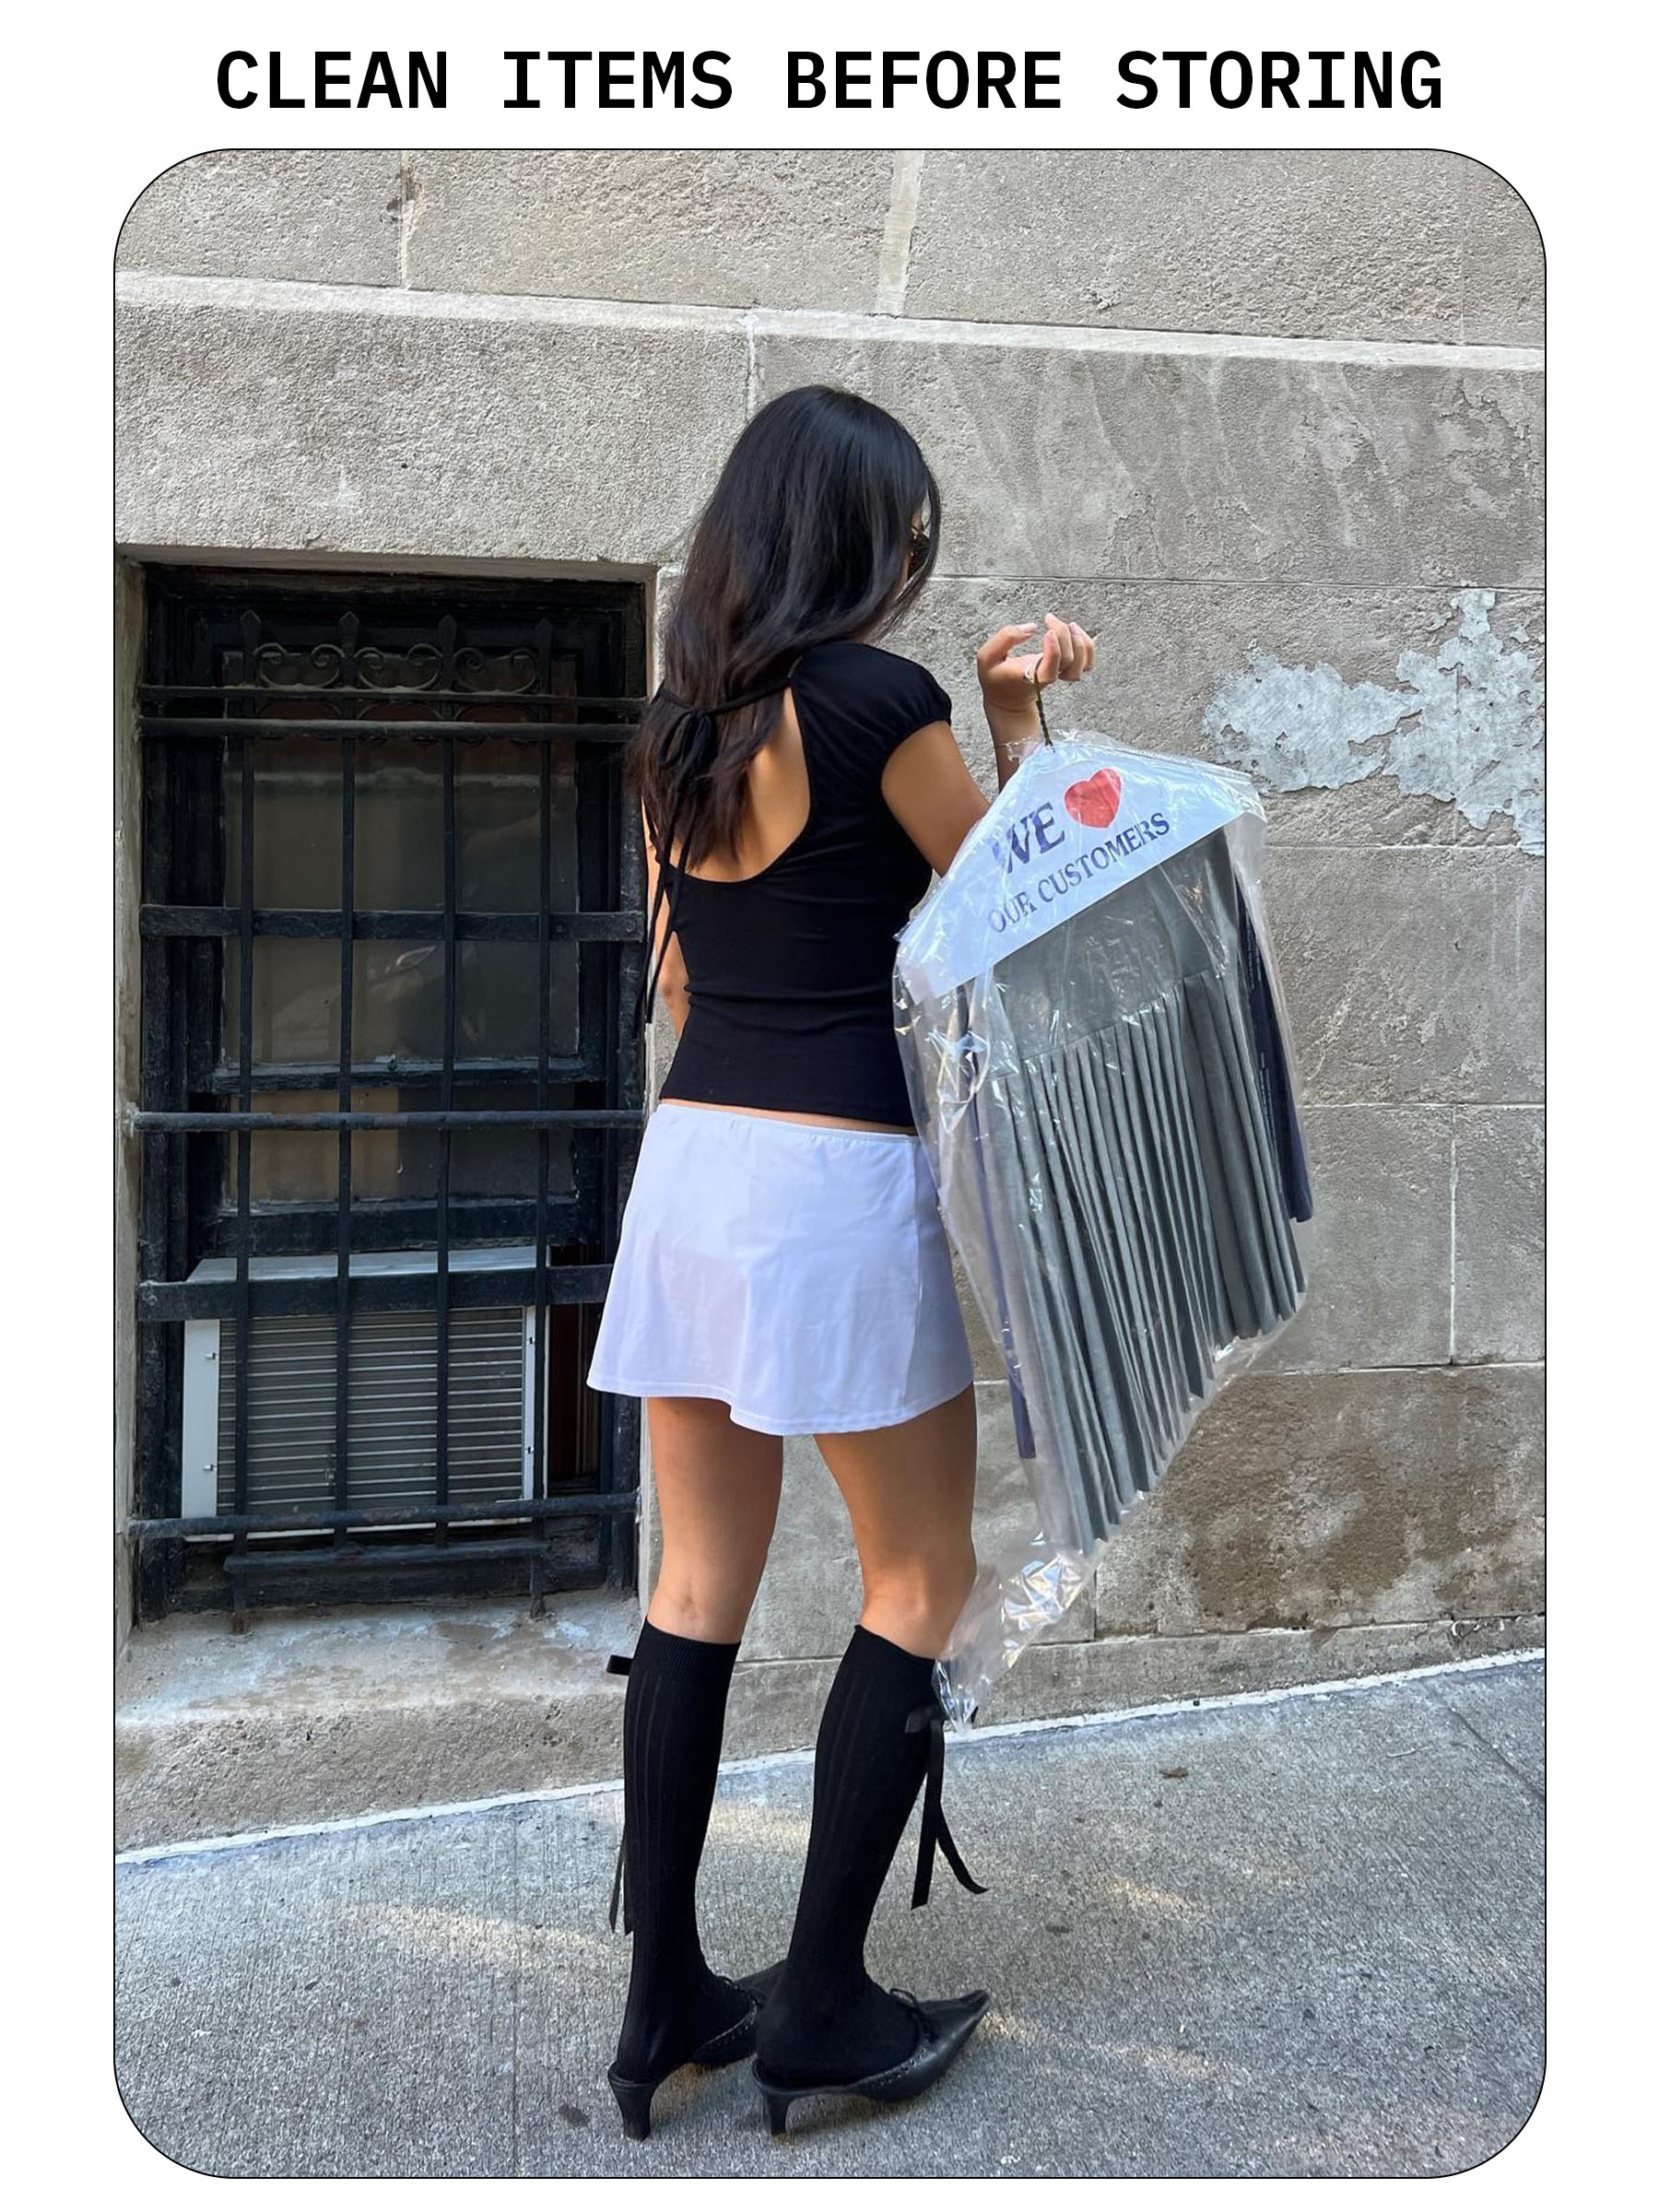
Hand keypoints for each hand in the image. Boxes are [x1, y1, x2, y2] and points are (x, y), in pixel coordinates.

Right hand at [976, 613, 1096, 714]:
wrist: (1008, 698)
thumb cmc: (997, 676)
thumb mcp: (987, 657)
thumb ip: (1005, 638)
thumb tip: (1032, 628)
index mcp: (1026, 676)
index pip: (1048, 671)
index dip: (1054, 651)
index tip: (1047, 631)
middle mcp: (1046, 678)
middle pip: (1068, 661)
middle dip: (1063, 634)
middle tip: (1050, 618)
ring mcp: (1059, 676)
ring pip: (1082, 665)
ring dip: (1080, 641)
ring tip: (1068, 625)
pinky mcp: (1066, 672)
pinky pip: (1087, 664)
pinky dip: (1088, 647)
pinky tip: (1077, 633)